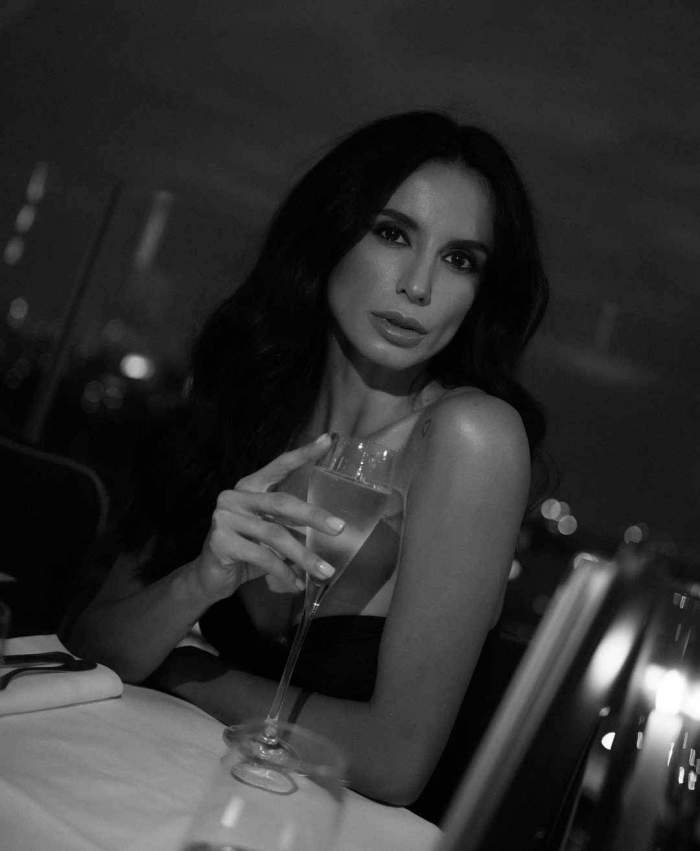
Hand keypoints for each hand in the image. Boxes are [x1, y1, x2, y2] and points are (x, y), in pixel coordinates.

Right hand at [192, 434, 344, 601]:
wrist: (209, 577)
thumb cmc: (246, 550)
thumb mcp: (270, 533)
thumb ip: (290, 525)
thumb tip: (330, 529)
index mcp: (250, 487)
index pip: (279, 465)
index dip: (303, 453)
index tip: (328, 440)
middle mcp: (235, 496)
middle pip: (282, 502)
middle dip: (314, 516)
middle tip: (340, 528)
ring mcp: (224, 517)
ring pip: (275, 535)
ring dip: (303, 556)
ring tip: (325, 572)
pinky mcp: (220, 540)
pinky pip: (262, 556)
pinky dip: (283, 572)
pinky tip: (296, 584)